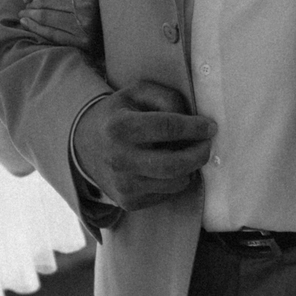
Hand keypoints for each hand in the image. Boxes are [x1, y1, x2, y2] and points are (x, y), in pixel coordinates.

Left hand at [19, 0, 100, 53]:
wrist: (116, 25)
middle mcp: (89, 3)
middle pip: (43, 0)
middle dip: (30, 3)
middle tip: (27, 5)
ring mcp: (87, 24)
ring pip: (44, 17)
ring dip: (29, 16)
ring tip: (25, 14)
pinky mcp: (84, 42)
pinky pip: (50, 34)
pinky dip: (34, 28)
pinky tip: (27, 23)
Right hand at [72, 79, 214, 211]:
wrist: (85, 146)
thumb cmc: (119, 115)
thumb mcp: (137, 93)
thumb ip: (167, 97)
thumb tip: (192, 119)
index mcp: (119, 127)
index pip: (167, 128)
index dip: (195, 128)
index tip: (210, 127)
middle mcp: (119, 159)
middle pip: (174, 164)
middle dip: (199, 154)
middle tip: (208, 145)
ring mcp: (123, 185)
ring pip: (175, 183)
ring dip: (189, 168)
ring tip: (184, 154)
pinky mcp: (128, 202)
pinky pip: (167, 194)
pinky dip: (174, 180)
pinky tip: (164, 168)